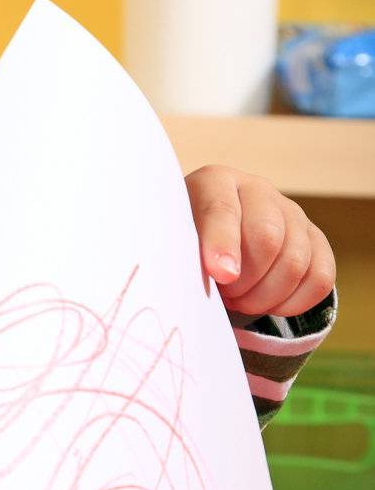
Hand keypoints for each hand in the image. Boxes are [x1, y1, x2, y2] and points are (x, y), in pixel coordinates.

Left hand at [185, 165, 335, 318]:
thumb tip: (213, 276)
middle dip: (243, 281)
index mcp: (213, 183)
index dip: (222, 244)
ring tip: (239, 300)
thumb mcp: (170, 247)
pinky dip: (294, 302)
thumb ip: (181, 256)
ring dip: (264, 296)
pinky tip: (269, 306)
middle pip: (267, 237)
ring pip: (296, 261)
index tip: (220, 276)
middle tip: (224, 296)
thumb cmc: (181, 249)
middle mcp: (256, 190)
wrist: (206, 246)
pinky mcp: (314, 239)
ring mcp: (290, 212)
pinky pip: (320, 276)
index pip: (221, 209)